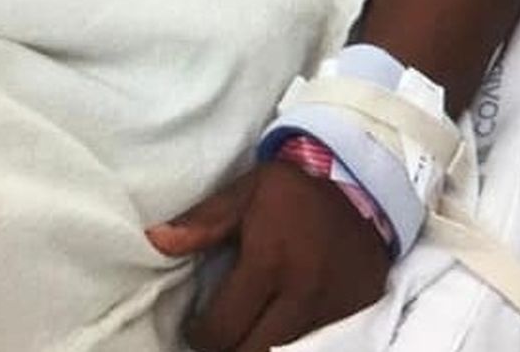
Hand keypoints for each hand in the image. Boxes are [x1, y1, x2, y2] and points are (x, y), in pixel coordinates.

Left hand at [146, 162, 389, 350]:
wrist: (364, 184)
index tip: (196, 326)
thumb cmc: (294, 189)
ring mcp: (333, 310)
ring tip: (248, 332)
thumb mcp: (246, 191)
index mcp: (269, 263)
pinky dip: (294, 345)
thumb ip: (203, 221)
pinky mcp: (356, 315)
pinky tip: (280, 328)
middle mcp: (303, 294)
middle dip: (229, 349)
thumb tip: (155, 240)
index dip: (200, 335)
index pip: (222, 329)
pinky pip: (318, 346)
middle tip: (222, 334)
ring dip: (260, 349)